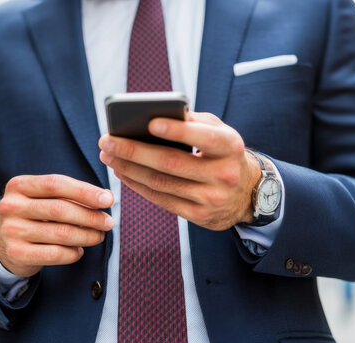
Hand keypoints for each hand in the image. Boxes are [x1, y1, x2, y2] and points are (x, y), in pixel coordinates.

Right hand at [0, 175, 113, 276]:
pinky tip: (79, 251)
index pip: (56, 184)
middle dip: (90, 216)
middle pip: (60, 209)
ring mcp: (11, 231)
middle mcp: (11, 206)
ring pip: (61, 233)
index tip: (108, 199)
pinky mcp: (16, 253)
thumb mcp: (42, 198)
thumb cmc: (33, 215)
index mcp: (19, 185)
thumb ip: (69, 195)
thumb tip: (105, 198)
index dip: (85, 191)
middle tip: (108, 222)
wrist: (2, 243)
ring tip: (98, 236)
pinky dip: (73, 253)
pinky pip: (55, 254)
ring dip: (87, 236)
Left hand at [99, 112, 259, 230]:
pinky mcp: (199, 216)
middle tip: (107, 140)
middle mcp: (224, 174)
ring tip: (108, 155)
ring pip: (161, 183)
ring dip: (129, 169)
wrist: (247, 193)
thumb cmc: (224, 154)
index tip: (149, 122)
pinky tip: (122, 173)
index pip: (204, 138)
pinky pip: (161, 200)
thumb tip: (155, 114)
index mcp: (231, 147)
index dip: (177, 131)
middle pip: (172, 163)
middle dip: (134, 151)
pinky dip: (138, 185)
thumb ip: (194, 122)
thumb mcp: (220, 133)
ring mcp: (211, 198)